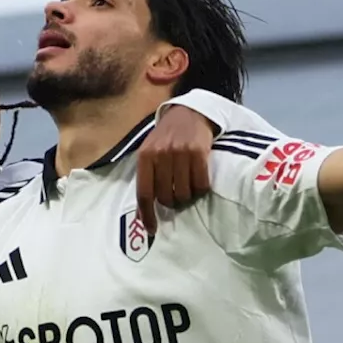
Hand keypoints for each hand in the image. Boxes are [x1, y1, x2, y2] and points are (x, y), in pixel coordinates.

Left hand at [136, 105, 218, 233]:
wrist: (188, 112)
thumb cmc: (166, 137)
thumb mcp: (150, 152)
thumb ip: (146, 178)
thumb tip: (142, 214)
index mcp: (145, 157)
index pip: (144, 193)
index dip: (147, 214)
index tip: (152, 230)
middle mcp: (161, 154)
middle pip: (166, 196)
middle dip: (172, 202)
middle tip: (176, 196)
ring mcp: (181, 153)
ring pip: (184, 193)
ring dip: (187, 197)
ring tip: (188, 188)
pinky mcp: (199, 152)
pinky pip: (201, 184)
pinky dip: (201, 189)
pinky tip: (199, 182)